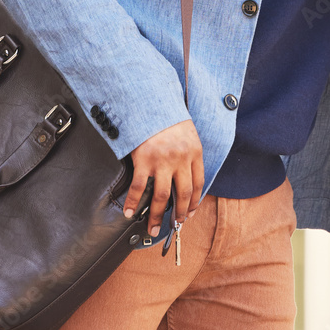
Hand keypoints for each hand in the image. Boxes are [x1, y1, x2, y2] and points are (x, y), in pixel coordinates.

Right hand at [123, 119, 203, 236]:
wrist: (150, 101)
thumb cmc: (167, 116)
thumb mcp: (187, 132)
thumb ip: (188, 153)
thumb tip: (184, 175)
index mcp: (195, 152)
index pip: (199, 184)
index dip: (195, 202)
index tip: (190, 213)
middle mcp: (181, 159)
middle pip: (182, 194)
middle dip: (179, 214)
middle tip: (174, 226)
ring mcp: (162, 161)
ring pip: (161, 196)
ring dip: (157, 216)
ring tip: (153, 228)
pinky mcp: (143, 160)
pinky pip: (138, 187)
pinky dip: (133, 202)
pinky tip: (130, 212)